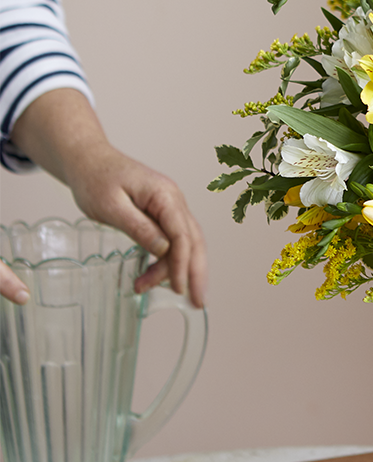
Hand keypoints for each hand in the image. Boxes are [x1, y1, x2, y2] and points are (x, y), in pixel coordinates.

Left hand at [5, 88, 207, 306]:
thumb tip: (164, 250)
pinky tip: (161, 274)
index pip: (182, 236)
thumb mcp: (110, 206)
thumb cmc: (94, 178)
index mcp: (165, 196)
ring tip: (164, 291)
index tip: (178, 289)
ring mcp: (171, 206)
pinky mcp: (163, 213)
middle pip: (194, 241)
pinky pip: (175, 239)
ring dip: (180, 269)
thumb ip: (139, 228)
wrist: (88, 159)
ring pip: (187, 242)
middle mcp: (175, 201)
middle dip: (196, 273)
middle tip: (196, 302)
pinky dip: (171, 259)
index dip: (182, 265)